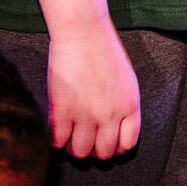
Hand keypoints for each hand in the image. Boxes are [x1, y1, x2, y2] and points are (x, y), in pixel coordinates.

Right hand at [46, 21, 140, 158]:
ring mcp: (86, 115)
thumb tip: (115, 128)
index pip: (127, 144)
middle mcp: (111, 114)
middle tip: (87, 143)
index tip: (107, 146)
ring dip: (74, 149)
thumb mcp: (126, 81)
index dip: (116, 149)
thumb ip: (123, 106)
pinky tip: (56, 134)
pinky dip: (56, 143)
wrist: (83, 32)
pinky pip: (58, 142)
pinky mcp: (62, 111)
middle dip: (95, 152)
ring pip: (80, 152)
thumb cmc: (105, 51)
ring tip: (71, 140)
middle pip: (104, 153)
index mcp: (130, 105)